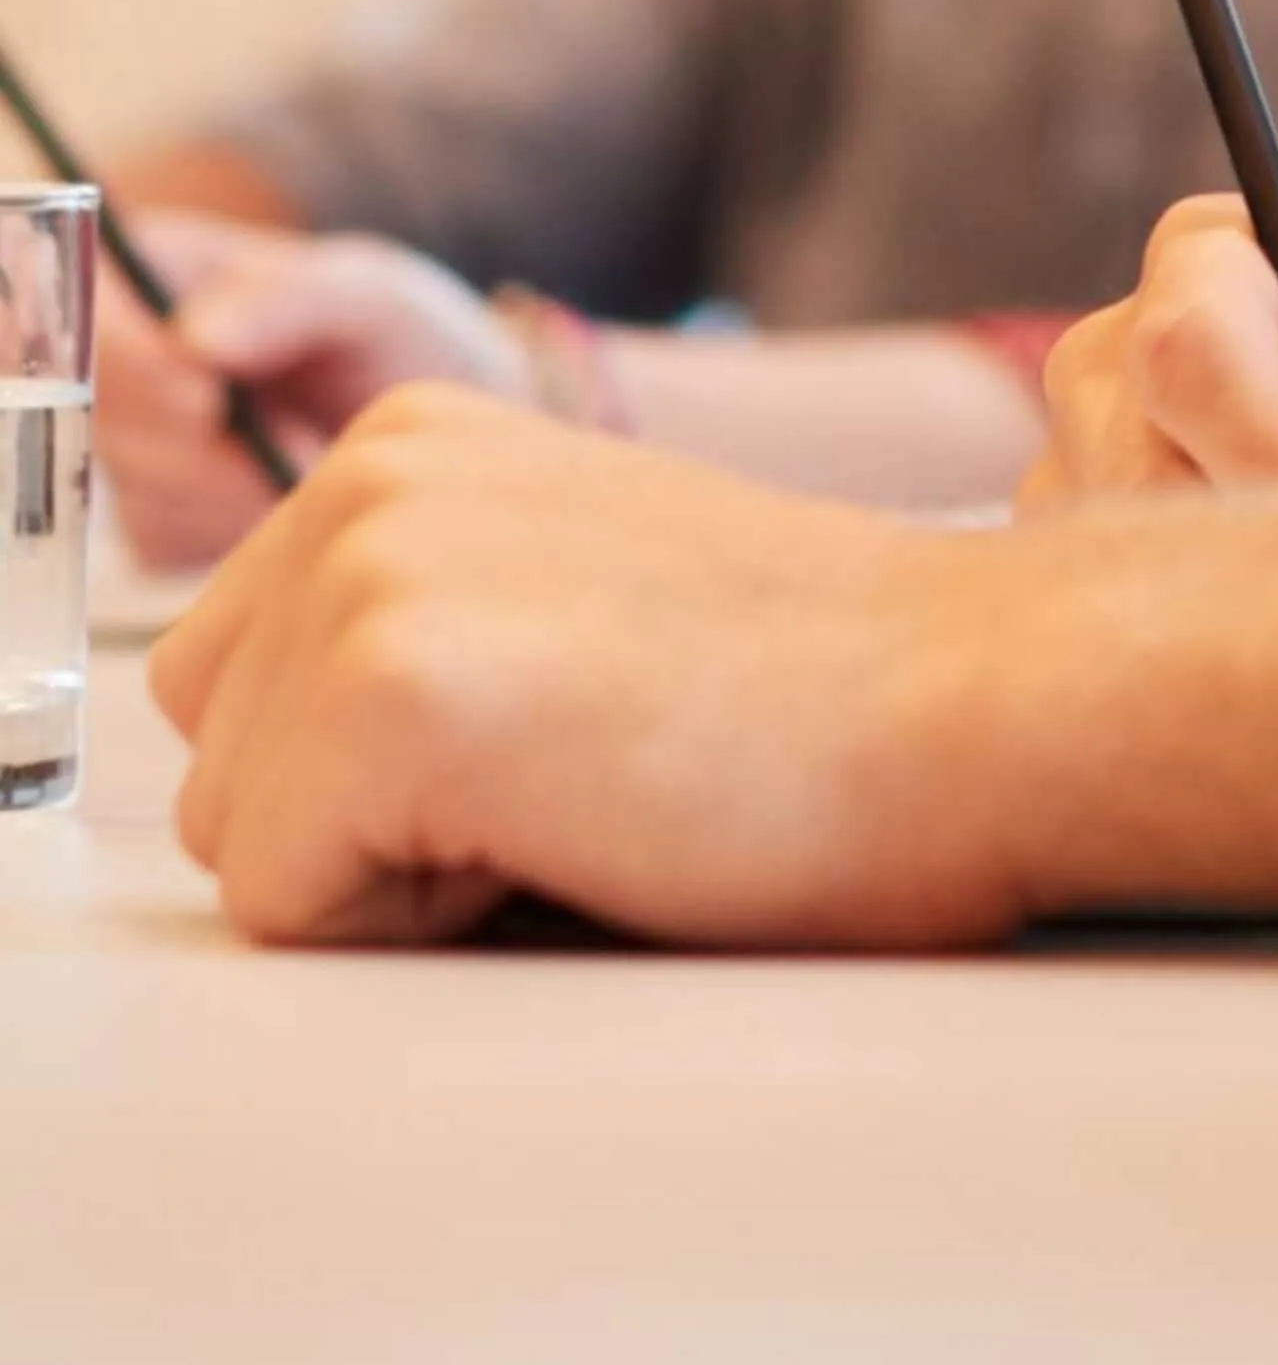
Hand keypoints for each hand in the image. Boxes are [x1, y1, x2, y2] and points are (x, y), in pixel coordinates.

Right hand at [96, 222, 527, 570]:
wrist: (451, 428)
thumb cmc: (406, 337)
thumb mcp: (369, 294)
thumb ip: (289, 299)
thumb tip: (193, 338)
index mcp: (155, 272)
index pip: (88, 316)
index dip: (130, 367)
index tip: (207, 401)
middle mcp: (129, 361)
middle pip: (105, 418)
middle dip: (203, 450)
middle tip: (301, 448)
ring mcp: (139, 445)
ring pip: (140, 491)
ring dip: (234, 496)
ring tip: (318, 461)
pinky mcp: (162, 520)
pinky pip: (170, 544)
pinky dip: (237, 534)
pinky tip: (293, 502)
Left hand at [150, 391, 1034, 945]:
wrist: (971, 692)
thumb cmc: (805, 687)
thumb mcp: (559, 580)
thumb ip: (416, 616)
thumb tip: (289, 760)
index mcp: (401, 440)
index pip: (239, 691)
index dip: (379, 772)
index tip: (554, 728)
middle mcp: (363, 478)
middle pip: (220, 765)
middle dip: (356, 823)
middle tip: (565, 775)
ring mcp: (369, 576)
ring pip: (244, 844)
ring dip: (389, 873)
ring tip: (574, 794)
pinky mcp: (390, 694)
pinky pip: (289, 907)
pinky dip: (418, 923)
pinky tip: (572, 828)